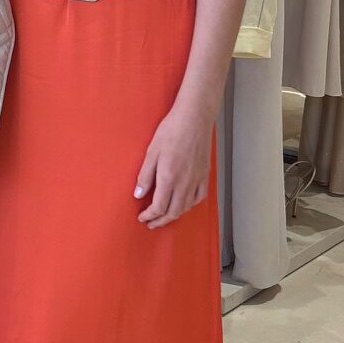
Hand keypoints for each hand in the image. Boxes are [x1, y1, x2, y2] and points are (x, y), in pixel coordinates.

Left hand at [133, 105, 209, 229]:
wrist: (194, 118)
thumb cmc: (171, 131)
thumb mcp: (151, 152)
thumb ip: (145, 176)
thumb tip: (138, 194)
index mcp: (169, 178)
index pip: (159, 207)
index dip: (149, 215)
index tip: (142, 217)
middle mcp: (185, 183)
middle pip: (173, 212)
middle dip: (160, 221)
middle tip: (151, 223)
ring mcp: (197, 179)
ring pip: (186, 207)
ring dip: (174, 215)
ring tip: (165, 216)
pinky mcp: (205, 174)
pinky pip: (199, 197)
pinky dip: (190, 205)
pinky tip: (184, 204)